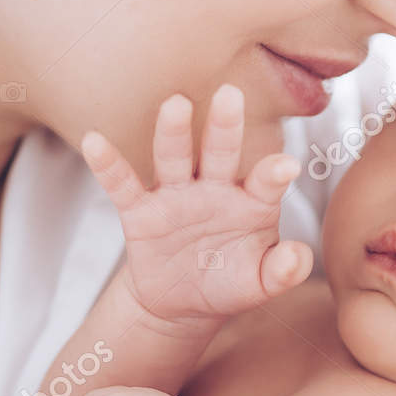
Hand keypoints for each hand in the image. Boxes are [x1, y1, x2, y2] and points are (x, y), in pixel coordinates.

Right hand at [84, 85, 312, 326]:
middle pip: (221, 152)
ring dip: (173, 132)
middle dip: (225, 126)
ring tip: (175, 104)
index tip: (286, 166)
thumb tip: (300, 256)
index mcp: (251, 201)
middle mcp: (215, 187)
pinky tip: (95, 141)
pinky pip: (123, 184)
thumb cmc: (229, 282)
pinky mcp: (140, 210)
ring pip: (174, 157)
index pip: (265, 182)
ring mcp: (176, 194)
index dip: (274, 173)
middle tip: (231, 95)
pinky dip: (108, 164)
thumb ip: (282, 271)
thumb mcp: (258, 284)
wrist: (182, 300)